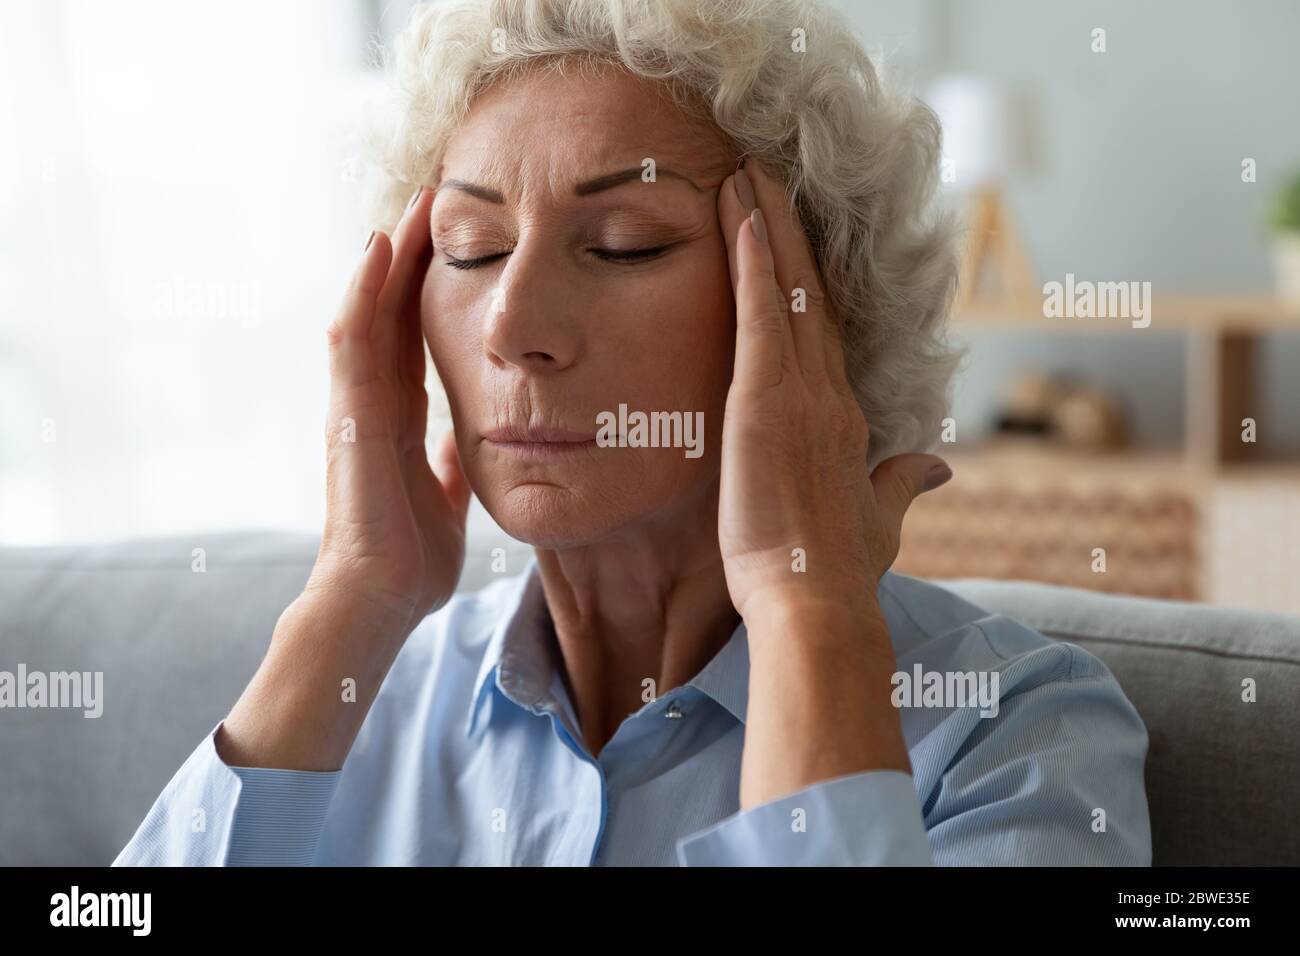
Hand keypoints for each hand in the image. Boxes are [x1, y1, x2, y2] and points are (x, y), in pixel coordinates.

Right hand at [308, 187, 470, 631]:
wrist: (380, 601)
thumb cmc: (411, 561)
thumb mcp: (449, 498)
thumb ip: (453, 463)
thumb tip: (470, 439)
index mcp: (400, 421)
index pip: (414, 340)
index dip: (432, 293)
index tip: (459, 248)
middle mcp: (374, 403)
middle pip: (392, 313)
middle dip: (414, 258)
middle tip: (438, 202)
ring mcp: (355, 404)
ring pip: (369, 311)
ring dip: (389, 257)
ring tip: (413, 204)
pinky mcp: (347, 413)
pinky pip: (353, 338)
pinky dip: (364, 290)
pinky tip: (381, 246)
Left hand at [715, 162, 951, 620]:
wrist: (818, 607)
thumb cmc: (839, 574)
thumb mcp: (879, 520)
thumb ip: (903, 481)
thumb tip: (936, 464)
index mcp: (846, 419)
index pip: (825, 332)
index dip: (811, 279)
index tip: (794, 237)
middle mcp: (829, 395)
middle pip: (810, 294)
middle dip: (788, 231)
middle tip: (765, 173)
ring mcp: (801, 395)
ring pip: (786, 291)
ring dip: (764, 227)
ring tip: (742, 172)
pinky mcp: (765, 405)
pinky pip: (761, 318)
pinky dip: (753, 267)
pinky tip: (740, 221)